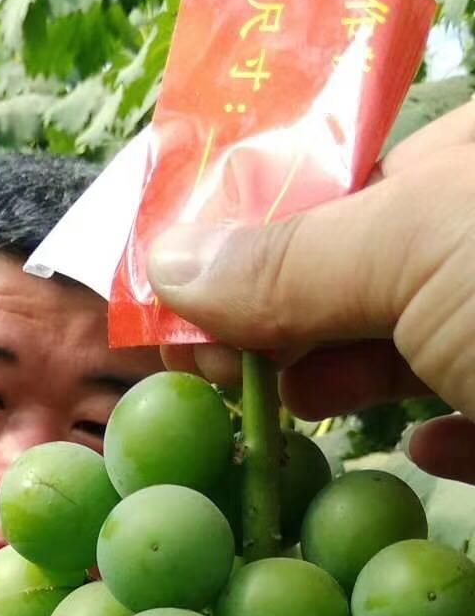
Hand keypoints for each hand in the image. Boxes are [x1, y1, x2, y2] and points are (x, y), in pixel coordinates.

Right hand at [147, 102, 474, 483]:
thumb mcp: (413, 248)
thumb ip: (292, 258)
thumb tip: (169, 264)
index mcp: (466, 165)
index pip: (340, 176)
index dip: (250, 232)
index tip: (178, 297)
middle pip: (365, 272)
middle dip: (283, 319)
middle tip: (212, 368)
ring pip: (416, 350)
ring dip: (343, 382)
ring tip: (286, 409)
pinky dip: (438, 442)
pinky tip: (418, 450)